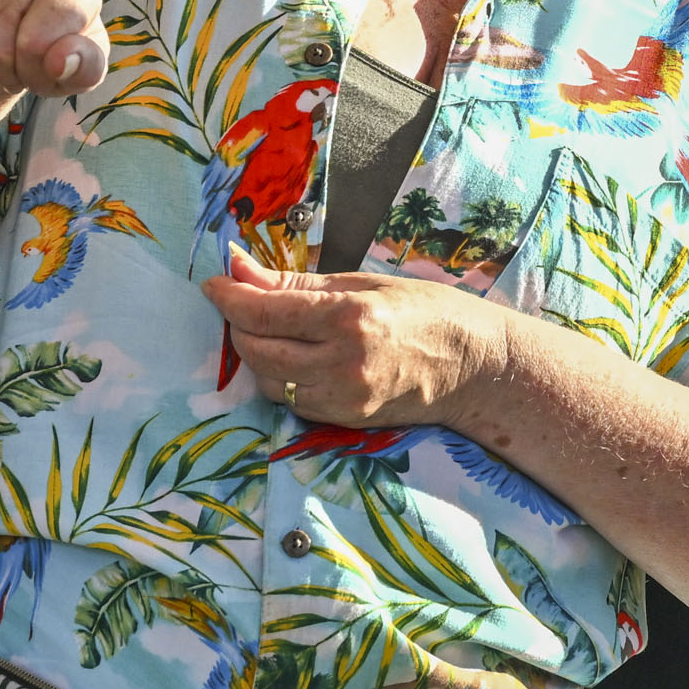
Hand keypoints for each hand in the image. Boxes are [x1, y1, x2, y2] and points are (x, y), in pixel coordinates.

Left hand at [202, 248, 515, 425]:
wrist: (474, 366)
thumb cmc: (426, 313)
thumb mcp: (364, 284)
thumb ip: (296, 282)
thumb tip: (239, 269)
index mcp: (350, 317)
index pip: (264, 310)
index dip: (229, 296)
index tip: (214, 283)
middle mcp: (342, 362)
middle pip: (256, 349)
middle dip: (238, 325)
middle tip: (242, 304)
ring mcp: (342, 397)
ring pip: (266, 380)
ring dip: (258, 354)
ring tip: (275, 331)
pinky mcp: (343, 420)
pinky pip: (289, 400)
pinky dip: (281, 378)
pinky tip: (299, 358)